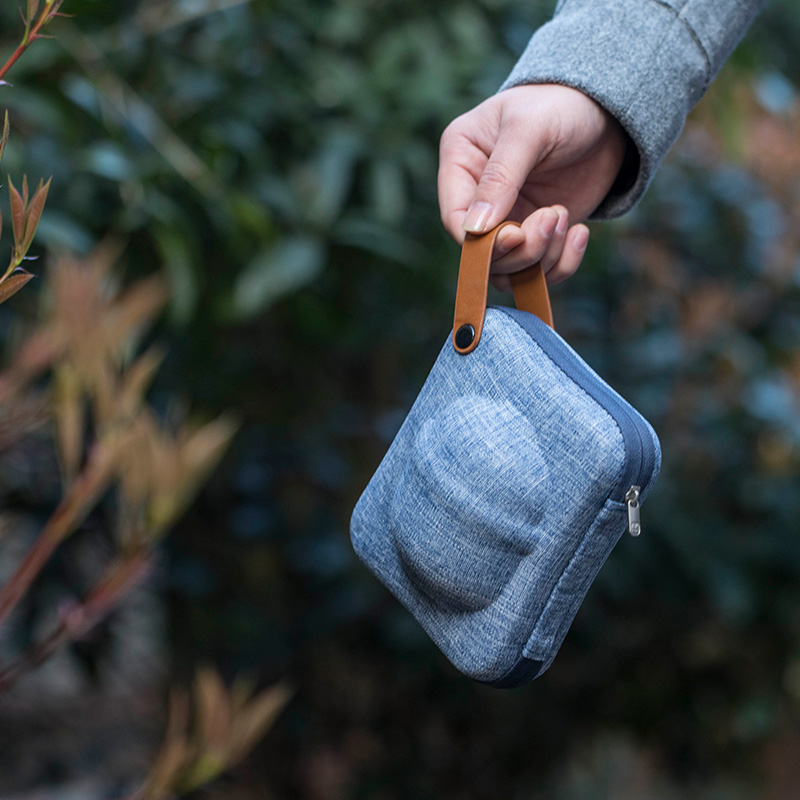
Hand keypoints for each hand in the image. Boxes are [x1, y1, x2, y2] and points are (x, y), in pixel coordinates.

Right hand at [438, 84, 627, 285]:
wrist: (606, 115)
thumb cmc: (562, 106)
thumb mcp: (529, 129)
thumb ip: (501, 175)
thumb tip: (475, 228)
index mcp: (460, 161)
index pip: (454, 219)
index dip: (480, 241)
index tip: (516, 235)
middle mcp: (476, 197)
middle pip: (481, 253)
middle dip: (520, 248)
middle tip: (553, 216)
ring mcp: (505, 219)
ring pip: (508, 269)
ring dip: (542, 256)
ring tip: (565, 216)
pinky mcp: (534, 235)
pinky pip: (538, 272)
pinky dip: (561, 264)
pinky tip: (580, 232)